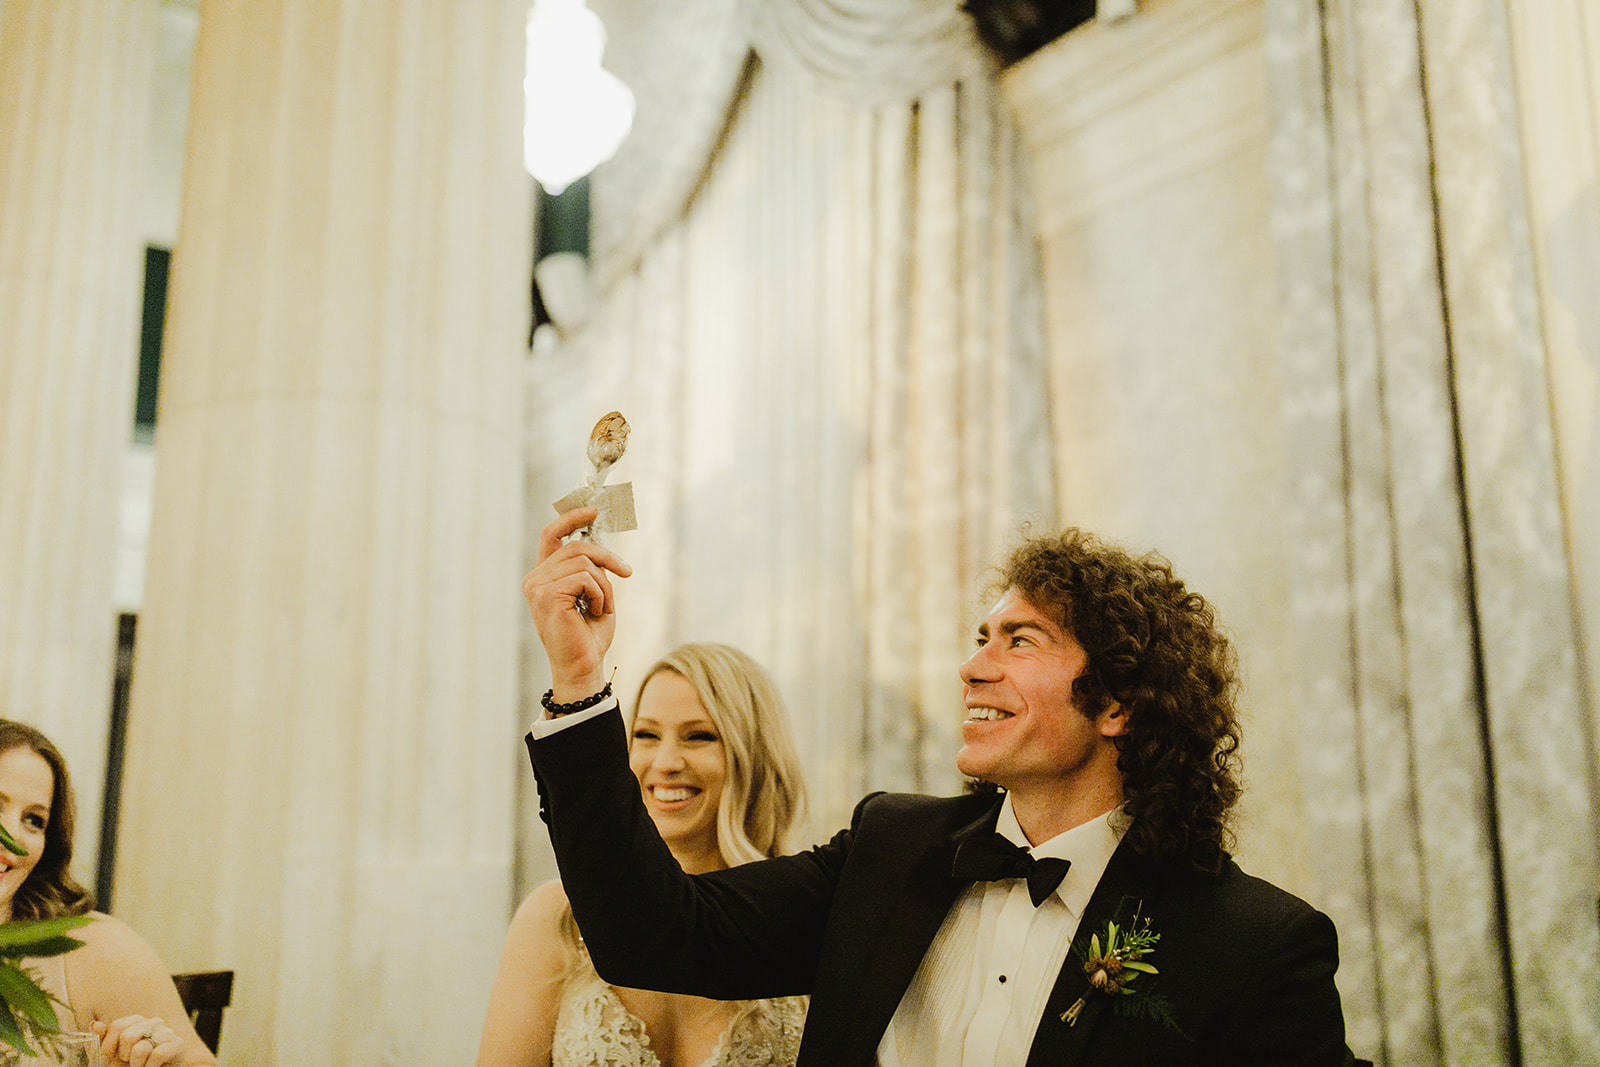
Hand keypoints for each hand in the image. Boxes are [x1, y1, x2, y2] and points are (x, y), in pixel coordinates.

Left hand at [93, 1015, 182, 1066]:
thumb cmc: (132, 1065)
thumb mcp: (113, 1055)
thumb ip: (103, 1040)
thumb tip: (95, 1024)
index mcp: (137, 1021)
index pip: (118, 1026)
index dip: (108, 1046)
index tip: (108, 1058)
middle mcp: (154, 1022)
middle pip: (128, 1036)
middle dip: (124, 1057)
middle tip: (130, 1063)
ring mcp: (167, 1032)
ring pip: (141, 1049)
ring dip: (137, 1065)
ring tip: (142, 1066)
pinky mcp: (178, 1044)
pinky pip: (158, 1054)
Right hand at [524, 507, 632, 698]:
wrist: (584, 666)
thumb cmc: (589, 635)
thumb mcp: (595, 593)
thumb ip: (591, 569)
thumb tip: (601, 543)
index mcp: (543, 577)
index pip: (551, 535)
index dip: (571, 518)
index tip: (593, 510)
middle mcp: (535, 580)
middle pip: (576, 547)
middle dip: (607, 557)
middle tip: (627, 572)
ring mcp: (537, 588)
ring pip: (584, 562)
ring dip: (605, 585)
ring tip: (602, 607)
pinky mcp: (547, 597)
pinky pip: (586, 578)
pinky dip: (601, 594)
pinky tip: (597, 612)